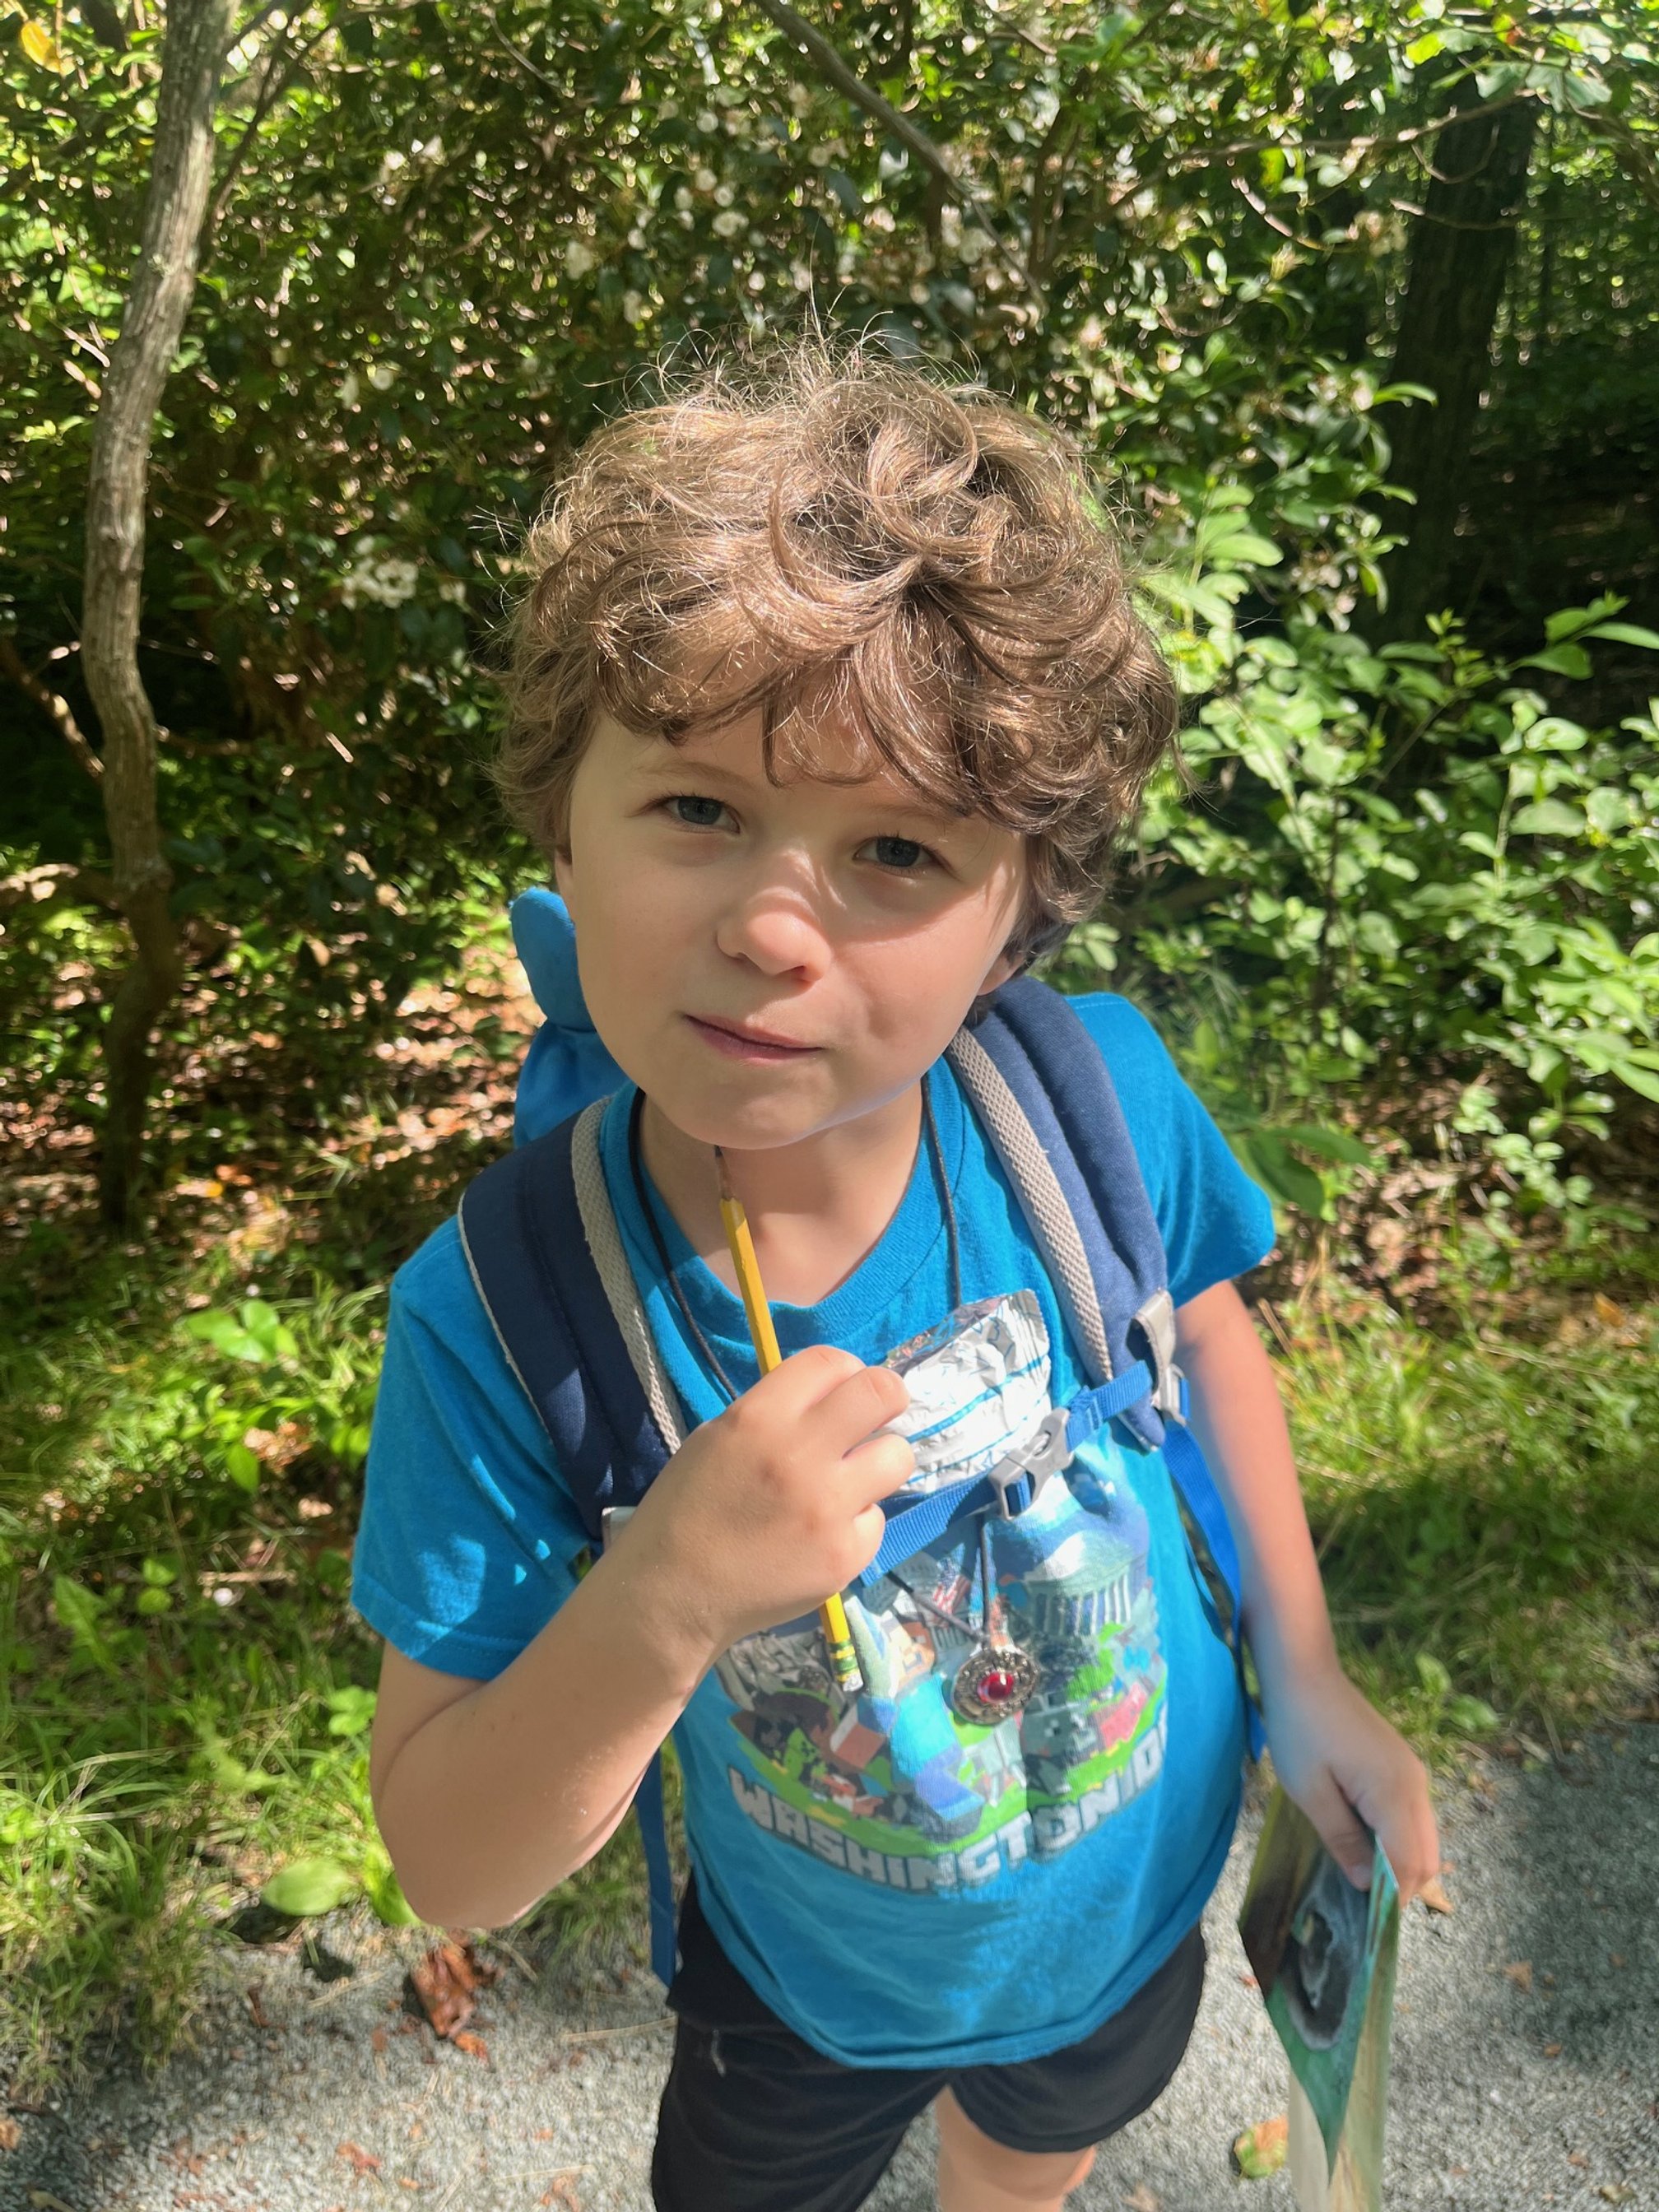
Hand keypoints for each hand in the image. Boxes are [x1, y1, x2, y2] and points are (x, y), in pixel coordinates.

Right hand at [609, 1344, 913, 1664]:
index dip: (844, 1371)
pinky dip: (855, 1523)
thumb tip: (827, 1403)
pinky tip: (822, 1536)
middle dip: (888, 1396)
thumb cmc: (686, 1511)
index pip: (830, 1362)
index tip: (844, 1390)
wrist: (673, 1595)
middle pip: (881, 1392)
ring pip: (898, 1456)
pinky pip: (875, 1519)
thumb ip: (773, 1414)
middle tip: (878, 1416)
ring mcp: (829, 1507)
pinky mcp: (846, 1554)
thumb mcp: (715, 1439)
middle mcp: (800, 1454)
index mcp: (759, 1418)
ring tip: (851, 1481)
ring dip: (878, 1462)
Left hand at [1260, 1662, 1439, 1903]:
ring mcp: (1413, 1774)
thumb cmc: (1299, 1728)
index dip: (1390, 1899)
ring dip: (1400, 1863)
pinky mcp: (1403, 1767)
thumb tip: (1366, 1885)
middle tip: (1359, 1901)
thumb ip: (1342, 1840)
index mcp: (1394, 1794)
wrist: (1305, 1671)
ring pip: (1424, 1839)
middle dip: (1400, 1886)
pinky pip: (1413, 1818)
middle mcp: (1416, 1786)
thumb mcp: (1310, 1792)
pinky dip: (1397, 1840)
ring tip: (1358, 1873)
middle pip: (1427, 1858)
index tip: (1365, 1921)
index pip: (1408, 1866)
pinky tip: (1363, 1841)